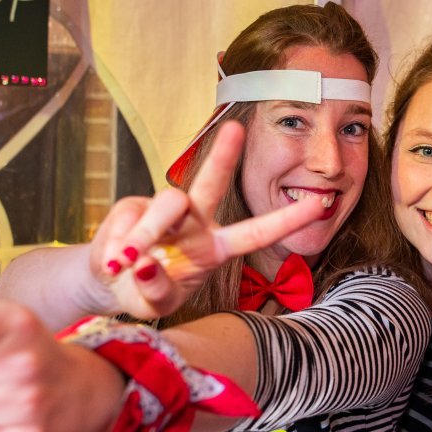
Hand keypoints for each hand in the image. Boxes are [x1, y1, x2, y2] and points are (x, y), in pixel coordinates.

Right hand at [90, 121, 325, 318]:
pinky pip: (129, 218)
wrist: (110, 285)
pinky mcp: (133, 206)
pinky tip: (112, 262)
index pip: (257, 233)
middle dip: (224, 158)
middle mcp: (195, 223)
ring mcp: (165, 211)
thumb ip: (156, 290)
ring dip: (147, 232)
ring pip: (166, 204)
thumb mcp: (155, 303)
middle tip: (236, 128)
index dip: (288, 220)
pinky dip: (117, 244)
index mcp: (216, 249)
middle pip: (210, 186)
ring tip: (125, 261)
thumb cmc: (145, 293)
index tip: (320, 204)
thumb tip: (146, 263)